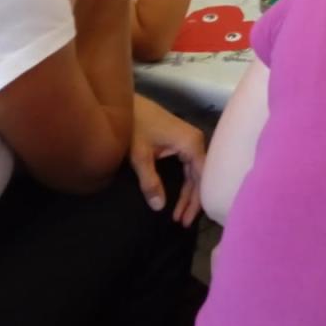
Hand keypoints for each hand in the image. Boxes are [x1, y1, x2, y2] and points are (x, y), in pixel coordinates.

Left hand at [130, 95, 205, 226]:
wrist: (123, 103)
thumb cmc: (134, 126)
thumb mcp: (140, 156)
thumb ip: (150, 181)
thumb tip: (160, 208)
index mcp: (191, 143)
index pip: (202, 177)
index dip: (196, 200)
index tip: (186, 220)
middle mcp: (195, 141)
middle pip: (200, 176)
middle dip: (192, 200)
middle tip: (181, 222)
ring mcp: (188, 140)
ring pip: (194, 172)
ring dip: (188, 193)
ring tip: (179, 215)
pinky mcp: (180, 140)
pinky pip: (188, 165)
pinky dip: (184, 182)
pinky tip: (180, 195)